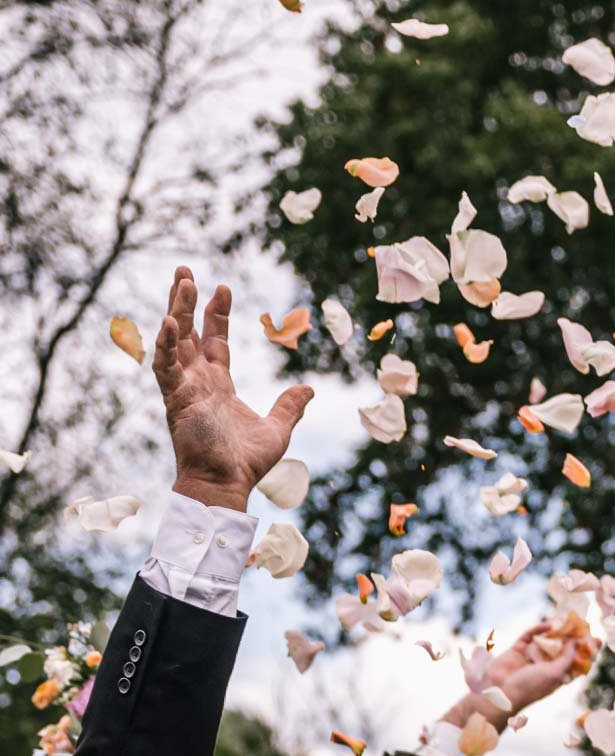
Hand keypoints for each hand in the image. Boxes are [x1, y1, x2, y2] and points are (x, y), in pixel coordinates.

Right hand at [154, 267, 311, 512]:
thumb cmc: (245, 463)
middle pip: (188, 331)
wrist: (227, 485)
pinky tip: (167, 322)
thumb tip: (308, 389)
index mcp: (218, 384)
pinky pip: (166, 367)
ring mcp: (184, 388)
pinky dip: (165, 345)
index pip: (214, 340)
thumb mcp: (276, 430)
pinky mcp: (175, 400)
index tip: (223, 287)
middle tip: (183, 270)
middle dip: (185, 301)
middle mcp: (197, 381)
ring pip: (175, 340)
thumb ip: (289, 407)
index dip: (216, 314)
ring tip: (180, 281)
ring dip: (176, 310)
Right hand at [443, 623, 581, 730]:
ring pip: (546, 640)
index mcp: (557, 677)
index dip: (586, 652)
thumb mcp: (555, 673)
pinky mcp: (518, 649)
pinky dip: (538, 629)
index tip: (598, 640)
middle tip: (584, 623)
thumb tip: (575, 642)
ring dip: (556, 630)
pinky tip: (549, 624)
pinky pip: (529, 636)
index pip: (576, 663)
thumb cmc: (530, 687)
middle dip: (572, 637)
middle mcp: (545, 666)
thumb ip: (567, 658)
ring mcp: (531, 657)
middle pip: (563, 649)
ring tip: (568, 618)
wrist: (500, 691)